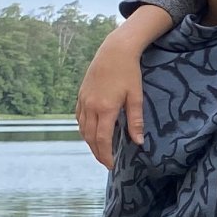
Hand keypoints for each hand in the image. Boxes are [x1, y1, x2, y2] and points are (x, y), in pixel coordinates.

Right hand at [77, 31, 152, 167]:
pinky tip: (91, 133)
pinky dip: (84, 130)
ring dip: (90, 142)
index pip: (102, 139)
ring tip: (100, 151)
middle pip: (90, 137)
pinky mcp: (81, 95)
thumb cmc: (129, 73)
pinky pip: (79, 118)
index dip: (106, 154)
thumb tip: (138, 142)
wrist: (114, 51)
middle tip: (107, 163)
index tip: (112, 165)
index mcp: (105, 109)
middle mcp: (90, 106)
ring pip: (82, 129)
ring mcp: (83, 100)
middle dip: (97, 152)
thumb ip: (135, 120)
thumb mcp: (136, 96)